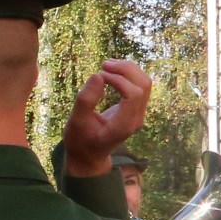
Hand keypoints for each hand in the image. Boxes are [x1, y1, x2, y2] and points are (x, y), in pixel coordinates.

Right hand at [61, 59, 151, 177]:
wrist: (89, 155)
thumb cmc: (80, 140)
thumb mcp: (76, 122)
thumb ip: (86, 100)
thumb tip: (98, 75)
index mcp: (123, 125)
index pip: (133, 94)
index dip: (119, 79)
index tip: (100, 75)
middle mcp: (136, 119)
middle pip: (143, 85)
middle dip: (126, 69)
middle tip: (104, 64)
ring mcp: (139, 114)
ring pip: (144, 83)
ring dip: (128, 69)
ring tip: (107, 65)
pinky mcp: (136, 109)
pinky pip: (140, 86)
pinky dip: (128, 75)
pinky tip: (113, 72)